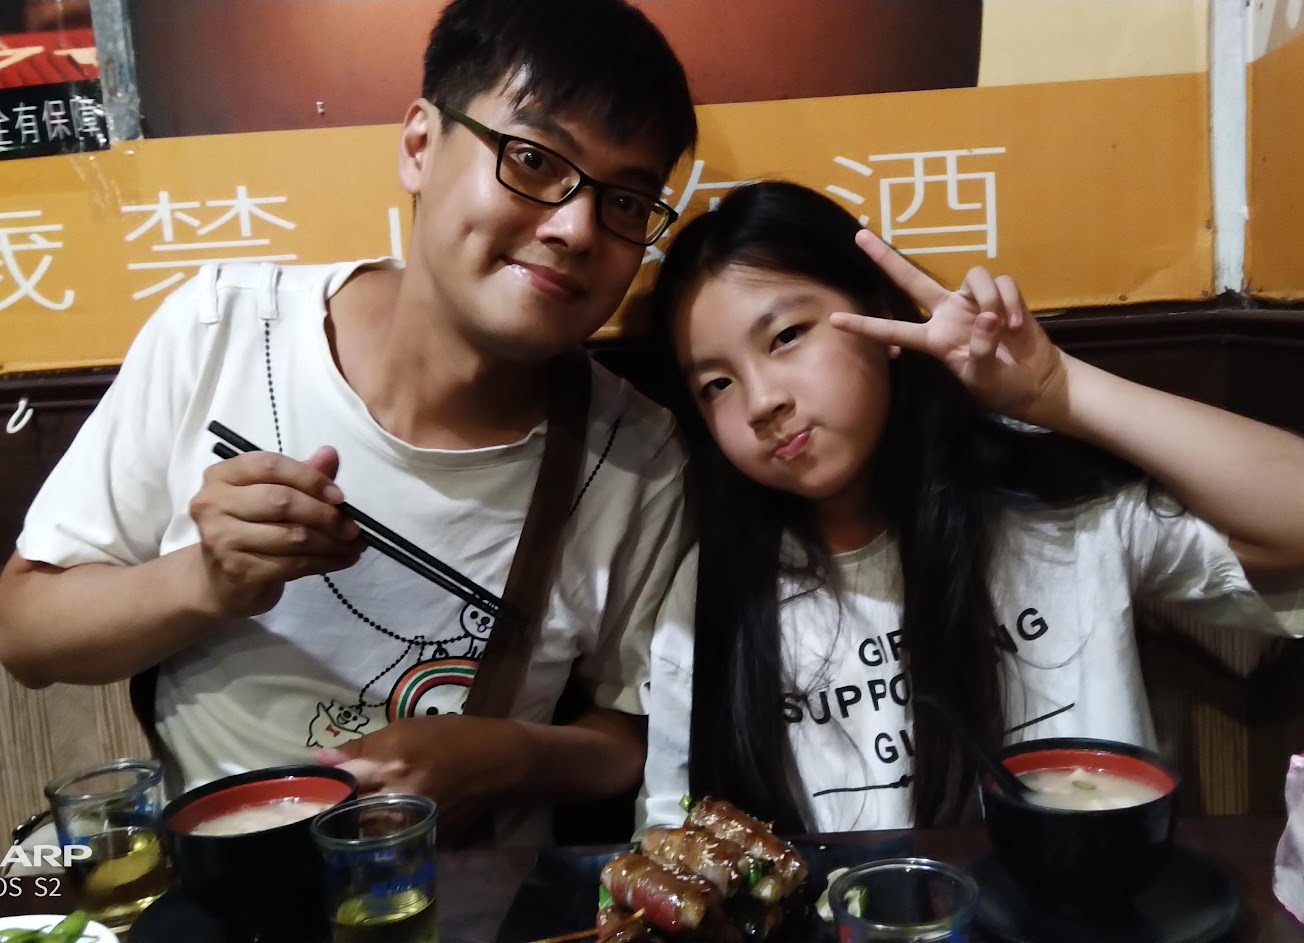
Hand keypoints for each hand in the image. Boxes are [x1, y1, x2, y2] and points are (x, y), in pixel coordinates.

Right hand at [188, 447, 362, 617]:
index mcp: (223, 476)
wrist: (221, 580)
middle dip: (325, 514)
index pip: (270, 466)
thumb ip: (300, 474)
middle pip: (282, 501)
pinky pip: (292, 564)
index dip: (310, 478)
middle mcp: (214, 504)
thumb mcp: (271, 495)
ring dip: (332, 542)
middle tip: (354, 527)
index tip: (340, 496)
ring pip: (292, 536)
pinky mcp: (239, 570)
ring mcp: (222, 539)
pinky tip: (342, 559)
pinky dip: (325, 562)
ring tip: (355, 545)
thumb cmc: (249, 529)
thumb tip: (330, 454)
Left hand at [315, 715, 535, 842]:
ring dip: (358, 824)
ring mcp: (413, 824)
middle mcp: (398, 798)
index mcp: (390, 764)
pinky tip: (388, 820)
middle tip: (332, 802)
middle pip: (347, 815)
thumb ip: (360, 748)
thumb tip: (319, 760)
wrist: (499, 762)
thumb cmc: (450, 736)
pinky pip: (392, 841)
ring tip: (362, 810)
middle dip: (337, 809)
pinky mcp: (426, 840)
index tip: (312, 789)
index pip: (337, 787)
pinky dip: (383, 833)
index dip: (321, 790)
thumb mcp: (405, 729)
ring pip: (366, 833)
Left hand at [829, 229, 1070, 426]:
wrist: (1036, 380)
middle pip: (912, 280)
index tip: (834, 321)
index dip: (865, 326)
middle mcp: (947, 314)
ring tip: (1004, 327)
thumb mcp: (984, 377)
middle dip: (886, 258)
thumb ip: (980, 351)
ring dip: (992, 298)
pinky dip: (1011, 301)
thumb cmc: (1002, 385)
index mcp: (934, 339)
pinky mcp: (1001, 294)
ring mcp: (973, 302)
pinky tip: (1017, 324)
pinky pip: (1002, 282)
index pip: (893, 331)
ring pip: (973, 277)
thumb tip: (987, 318)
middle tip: (859, 235)